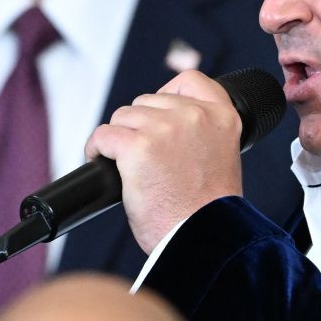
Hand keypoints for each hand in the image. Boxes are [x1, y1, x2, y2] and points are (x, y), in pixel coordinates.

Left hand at [84, 70, 243, 252]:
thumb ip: (200, 132)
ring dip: (119, 139)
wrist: (202, 239)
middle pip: (147, 101)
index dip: (168, 95)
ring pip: (123, 116)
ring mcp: (165, 128)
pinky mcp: (137, 146)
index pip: (191, 81)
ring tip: (127, 165)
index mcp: (223, 117)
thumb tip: (162, 119)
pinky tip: (102, 163)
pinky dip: (96, 149)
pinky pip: (103, 135)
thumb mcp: (219, 156)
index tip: (159, 117)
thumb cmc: (205, 210)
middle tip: (144, 157)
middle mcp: (195, 116)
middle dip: (140, 126)